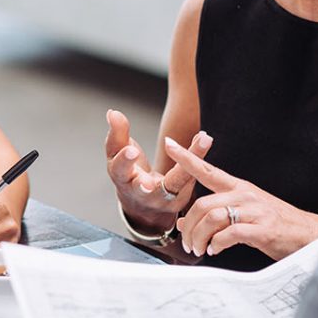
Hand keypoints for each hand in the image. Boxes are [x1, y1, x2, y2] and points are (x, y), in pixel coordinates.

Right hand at [105, 109, 211, 233]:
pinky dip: (198, 157)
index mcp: (123, 180)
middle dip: (154, 178)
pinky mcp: (180, 199)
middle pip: (145, 187)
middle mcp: (142, 194)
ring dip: (189, 162)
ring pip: (177, 182)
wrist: (143, 205)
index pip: (121, 170)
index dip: (125, 160)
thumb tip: (113, 112)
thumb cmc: (129, 174)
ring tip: (203, 139)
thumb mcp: (118, 156)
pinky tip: (204, 138)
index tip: (131, 150)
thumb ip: (117, 134)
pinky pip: (191, 178)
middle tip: (156, 167)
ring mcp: (163, 199)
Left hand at [163, 136, 317, 259]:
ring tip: (198, 249)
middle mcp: (245, 195)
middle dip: (188, 226)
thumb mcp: (246, 212)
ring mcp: (255, 211)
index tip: (169, 144)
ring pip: (213, 218)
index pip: (208, 170)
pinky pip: (230, 234)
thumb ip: (218, 213)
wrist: (310, 234)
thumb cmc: (275, 223)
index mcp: (239, 188)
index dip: (187, 158)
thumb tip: (187, 222)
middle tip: (186, 242)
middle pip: (203, 204)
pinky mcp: (263, 229)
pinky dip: (217, 244)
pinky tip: (215, 250)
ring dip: (199, 237)